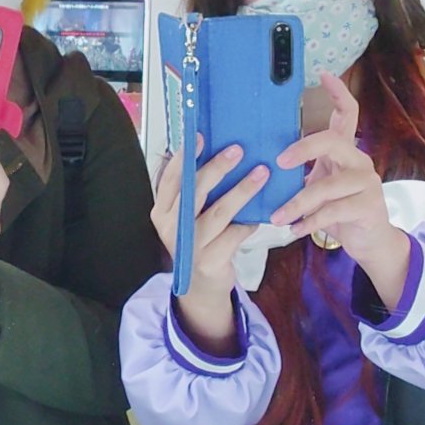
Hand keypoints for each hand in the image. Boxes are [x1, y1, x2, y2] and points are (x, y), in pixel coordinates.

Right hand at [152, 139, 268, 351]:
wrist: (200, 287)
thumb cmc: (197, 241)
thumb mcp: (187, 217)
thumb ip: (194, 192)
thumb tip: (218, 152)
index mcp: (162, 212)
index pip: (170, 180)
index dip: (183, 158)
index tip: (199, 136)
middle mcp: (172, 228)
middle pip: (194, 192)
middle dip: (217, 168)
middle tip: (238, 150)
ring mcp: (190, 246)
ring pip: (219, 212)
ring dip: (242, 190)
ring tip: (262, 173)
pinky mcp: (209, 261)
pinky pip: (235, 235)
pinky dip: (249, 223)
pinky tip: (259, 216)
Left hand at [270, 72, 409, 307]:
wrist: (367, 240)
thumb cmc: (335, 209)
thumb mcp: (316, 185)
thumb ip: (299, 171)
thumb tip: (258, 162)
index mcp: (344, 151)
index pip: (348, 114)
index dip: (338, 94)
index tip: (323, 75)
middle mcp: (358, 160)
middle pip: (333, 141)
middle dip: (303, 148)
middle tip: (278, 163)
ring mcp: (366, 183)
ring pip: (328, 186)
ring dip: (297, 203)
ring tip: (277, 217)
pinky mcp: (368, 206)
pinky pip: (333, 212)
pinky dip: (309, 223)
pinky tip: (294, 229)